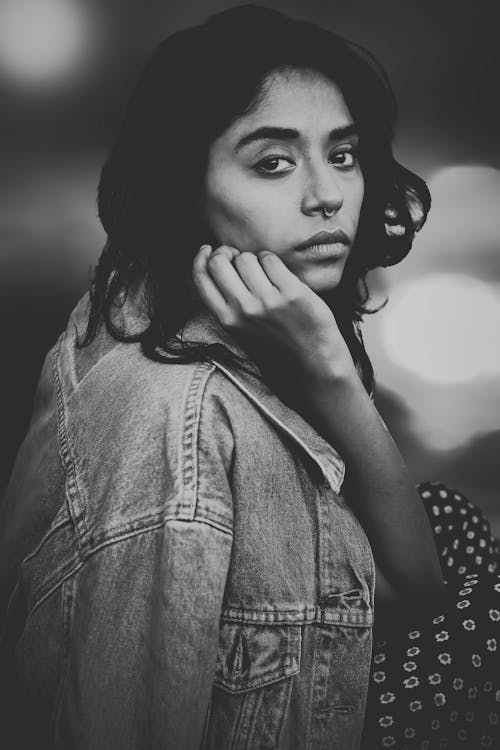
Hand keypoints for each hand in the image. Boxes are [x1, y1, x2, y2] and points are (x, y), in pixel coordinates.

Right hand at [192, 244, 356, 383]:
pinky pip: (271, 260)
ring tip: (264, 273)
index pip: (201, 278)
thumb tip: (215, 266)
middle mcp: (244, 310)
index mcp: (227, 320)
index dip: (201, 258)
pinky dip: (272, 262)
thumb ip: (227, 304)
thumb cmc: (277, 344)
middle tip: (238, 258)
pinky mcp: (292, 293)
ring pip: (246, 258)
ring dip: (253, 259)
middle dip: (227, 253)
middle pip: (220, 262)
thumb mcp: (242, 331)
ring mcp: (268, 301)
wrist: (313, 364)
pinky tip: (279, 275)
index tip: (208, 250)